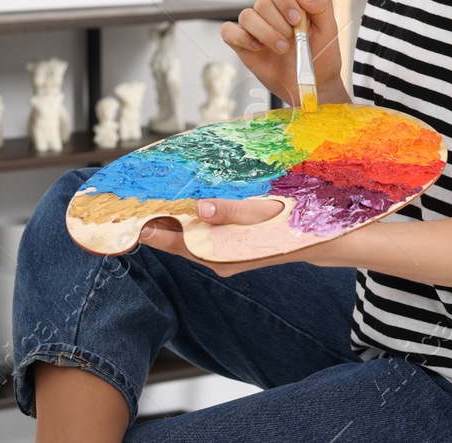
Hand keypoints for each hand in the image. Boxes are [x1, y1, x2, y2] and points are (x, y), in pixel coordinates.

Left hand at [136, 198, 290, 275]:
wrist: (322, 239)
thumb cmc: (292, 225)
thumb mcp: (263, 213)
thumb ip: (232, 211)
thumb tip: (201, 208)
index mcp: (220, 253)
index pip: (176, 242)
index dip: (151, 229)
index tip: (129, 215)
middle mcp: (216, 257)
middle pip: (177, 237)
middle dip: (156, 219)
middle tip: (134, 197)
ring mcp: (222, 251)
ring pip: (188, 234)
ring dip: (171, 216)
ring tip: (152, 195)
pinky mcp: (229, 244)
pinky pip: (201, 231)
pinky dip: (189, 216)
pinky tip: (184, 200)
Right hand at [220, 0, 343, 105]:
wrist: (313, 83)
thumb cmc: (322, 54)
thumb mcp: (329, 28)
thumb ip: (322, 4)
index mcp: (288, 2)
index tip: (297, 18)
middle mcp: (269, 12)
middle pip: (262, 3)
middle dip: (279, 23)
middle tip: (294, 40)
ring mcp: (254, 28)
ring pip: (246, 16)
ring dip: (266, 33)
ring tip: (283, 49)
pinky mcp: (242, 45)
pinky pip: (228, 32)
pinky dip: (241, 38)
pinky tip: (258, 48)